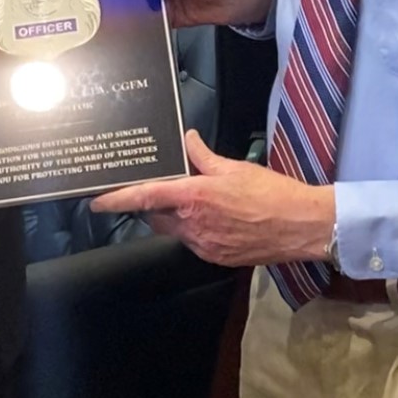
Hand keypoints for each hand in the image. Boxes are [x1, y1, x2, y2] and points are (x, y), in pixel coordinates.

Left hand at [91, 131, 334, 266]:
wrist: (301, 227)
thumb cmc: (272, 193)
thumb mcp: (235, 167)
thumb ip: (204, 156)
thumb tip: (187, 140)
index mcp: (195, 198)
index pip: (145, 198)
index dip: (117, 199)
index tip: (96, 201)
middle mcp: (193, 225)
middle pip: (157, 216)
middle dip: (154, 204)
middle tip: (167, 188)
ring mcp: (204, 245)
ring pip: (175, 230)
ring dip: (177, 216)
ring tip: (198, 201)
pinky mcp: (216, 258)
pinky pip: (194, 242)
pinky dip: (195, 229)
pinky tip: (216, 218)